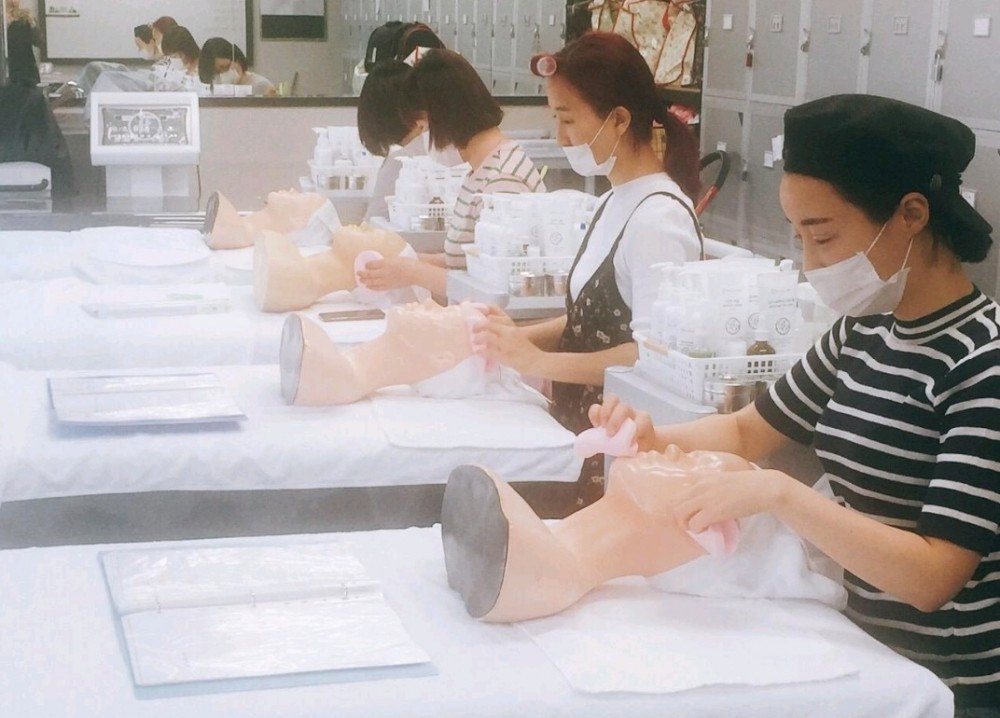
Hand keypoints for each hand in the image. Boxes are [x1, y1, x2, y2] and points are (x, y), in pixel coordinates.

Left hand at [356, 255, 415, 291]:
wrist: (415, 273)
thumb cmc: (407, 263)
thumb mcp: (395, 257)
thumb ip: (385, 260)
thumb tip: (377, 262)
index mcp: (385, 262)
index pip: (371, 264)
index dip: (367, 265)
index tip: (365, 264)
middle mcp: (384, 272)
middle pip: (369, 274)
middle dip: (362, 274)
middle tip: (358, 273)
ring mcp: (386, 280)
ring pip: (372, 282)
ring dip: (365, 281)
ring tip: (360, 281)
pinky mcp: (389, 286)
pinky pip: (378, 288)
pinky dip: (372, 288)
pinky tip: (369, 287)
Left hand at [471, 314, 542, 374]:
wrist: (538, 362)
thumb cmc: (527, 351)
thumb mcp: (518, 338)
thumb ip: (506, 335)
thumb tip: (491, 337)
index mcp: (512, 328)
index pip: (494, 319)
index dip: (483, 320)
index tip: (476, 323)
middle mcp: (509, 333)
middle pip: (488, 325)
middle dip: (477, 327)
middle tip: (472, 331)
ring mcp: (506, 344)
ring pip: (486, 336)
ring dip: (477, 338)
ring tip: (474, 342)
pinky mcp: (505, 356)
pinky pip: (488, 351)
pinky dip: (481, 351)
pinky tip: (478, 352)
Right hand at [587, 393, 657, 451]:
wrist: (640, 441)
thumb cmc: (640, 447)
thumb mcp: (641, 452)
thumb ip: (635, 453)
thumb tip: (627, 457)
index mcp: (644, 422)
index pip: (642, 420)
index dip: (636, 429)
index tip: (630, 442)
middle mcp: (632, 412)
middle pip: (624, 407)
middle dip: (615, 419)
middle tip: (609, 434)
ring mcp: (619, 409)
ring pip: (612, 399)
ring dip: (604, 412)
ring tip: (600, 427)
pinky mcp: (607, 411)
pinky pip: (598, 407)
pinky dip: (594, 414)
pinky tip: (595, 426)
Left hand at [672, 468, 788, 532]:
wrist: (763, 488)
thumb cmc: (746, 485)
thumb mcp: (721, 478)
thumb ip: (707, 485)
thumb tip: (699, 499)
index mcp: (700, 478)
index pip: (677, 492)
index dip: (680, 506)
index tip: (689, 513)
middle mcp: (699, 486)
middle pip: (674, 504)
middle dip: (679, 516)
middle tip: (691, 522)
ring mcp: (706, 498)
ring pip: (680, 515)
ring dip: (687, 524)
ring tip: (699, 526)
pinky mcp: (714, 511)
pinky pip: (695, 524)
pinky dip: (698, 530)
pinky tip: (708, 529)